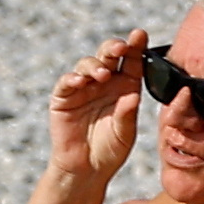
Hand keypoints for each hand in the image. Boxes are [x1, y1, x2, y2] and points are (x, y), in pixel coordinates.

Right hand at [41, 33, 147, 187]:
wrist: (86, 169)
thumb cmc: (111, 151)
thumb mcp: (125, 135)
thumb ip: (127, 116)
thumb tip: (132, 97)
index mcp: (125, 87)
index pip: (131, 62)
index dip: (135, 47)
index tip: (140, 34)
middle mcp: (105, 83)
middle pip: (108, 56)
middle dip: (114, 48)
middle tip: (121, 48)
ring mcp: (83, 88)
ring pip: (87, 65)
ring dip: (94, 65)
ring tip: (102, 74)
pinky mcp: (64, 97)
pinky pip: (66, 82)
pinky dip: (72, 78)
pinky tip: (80, 81)